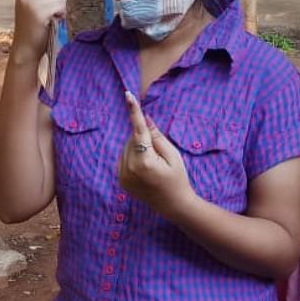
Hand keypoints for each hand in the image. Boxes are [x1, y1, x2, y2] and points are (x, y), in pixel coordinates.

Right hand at [12, 0, 72, 64]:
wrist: (26, 49)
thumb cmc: (33, 29)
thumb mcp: (37, 6)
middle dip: (58, 0)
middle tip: (51, 13)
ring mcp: (31, 2)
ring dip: (60, 8)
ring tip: (50, 18)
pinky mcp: (39, 11)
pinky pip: (60, 5)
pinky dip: (61, 14)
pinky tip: (53, 21)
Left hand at [117, 91, 191, 215]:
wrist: (174, 205)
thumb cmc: (178, 179)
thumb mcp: (173, 156)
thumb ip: (158, 137)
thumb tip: (145, 119)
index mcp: (145, 161)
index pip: (138, 130)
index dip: (134, 111)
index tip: (128, 95)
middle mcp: (130, 168)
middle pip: (132, 139)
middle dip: (143, 139)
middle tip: (159, 154)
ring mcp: (123, 176)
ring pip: (126, 148)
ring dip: (137, 148)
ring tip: (153, 164)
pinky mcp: (121, 180)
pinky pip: (124, 158)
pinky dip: (133, 157)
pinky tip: (145, 168)